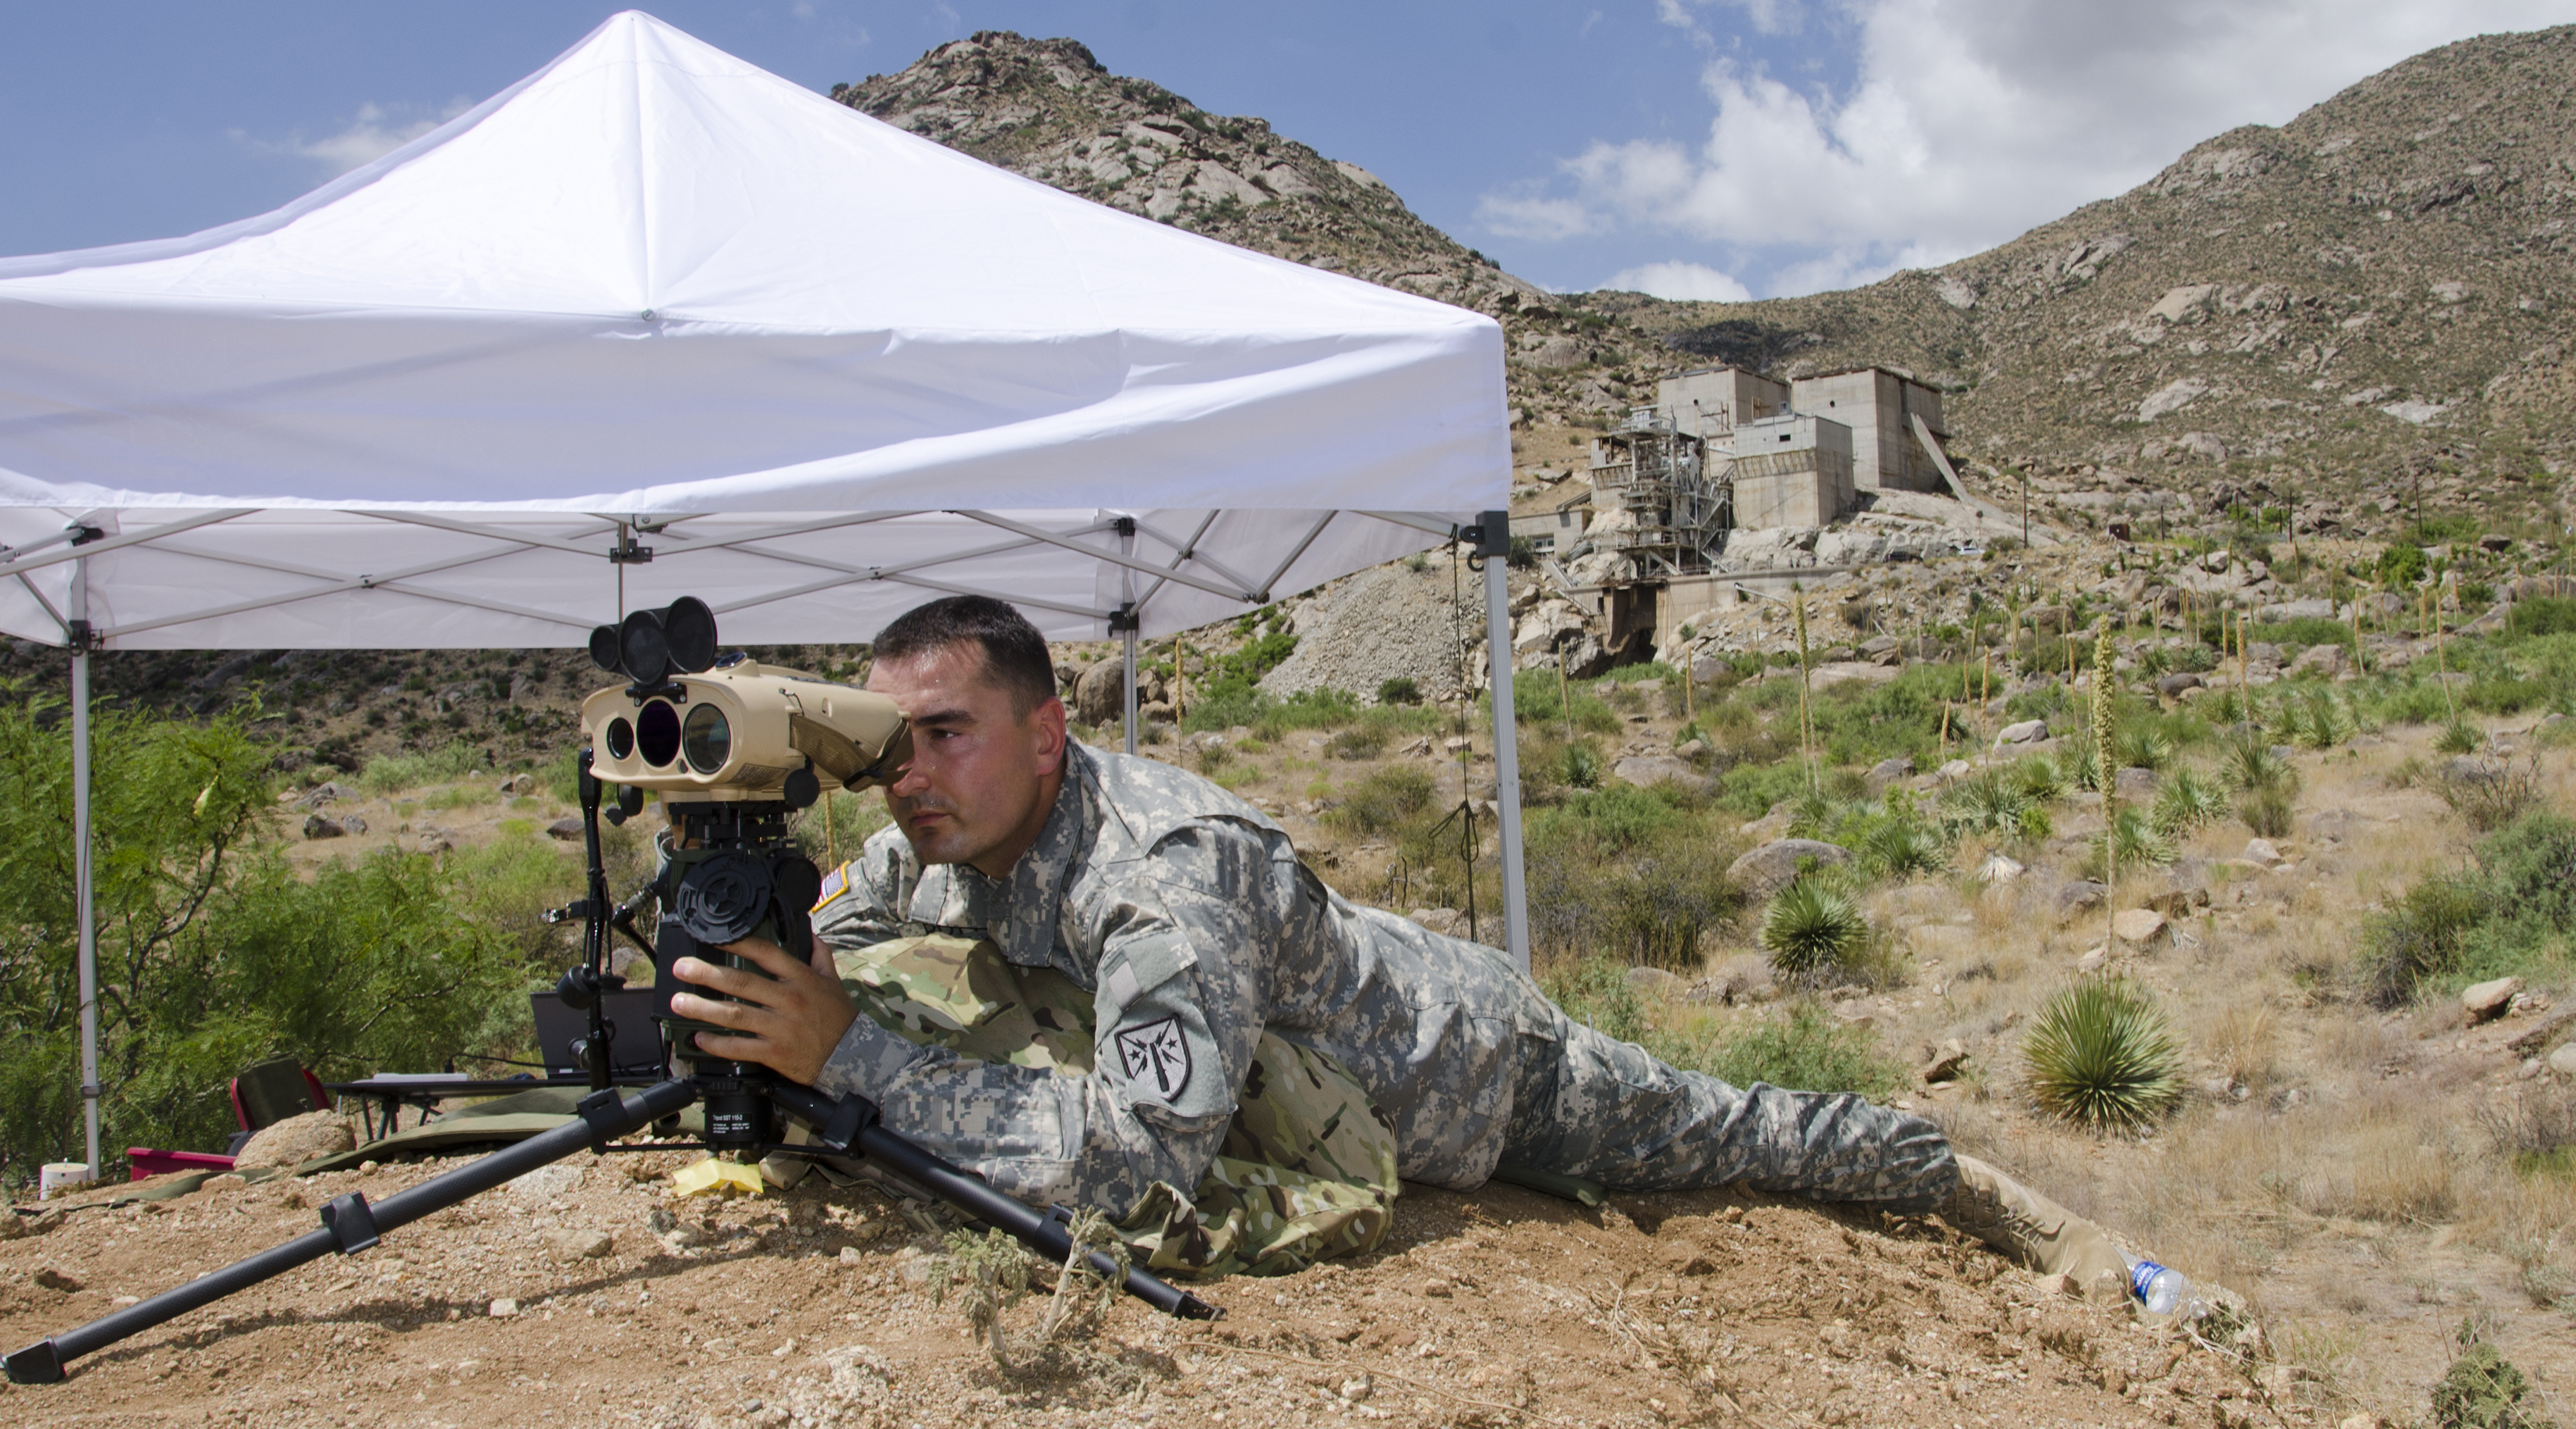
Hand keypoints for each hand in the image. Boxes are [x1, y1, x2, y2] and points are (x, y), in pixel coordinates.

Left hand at [668, 935, 856, 1085]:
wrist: (852, 1057)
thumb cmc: (840, 1019)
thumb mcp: (833, 981)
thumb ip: (820, 955)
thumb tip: (810, 933)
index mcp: (801, 979)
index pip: (766, 953)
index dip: (738, 943)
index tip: (715, 939)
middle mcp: (788, 1000)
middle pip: (741, 982)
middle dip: (707, 974)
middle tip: (682, 969)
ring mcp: (780, 1027)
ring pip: (735, 1014)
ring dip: (703, 1008)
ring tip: (679, 1002)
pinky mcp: (775, 1053)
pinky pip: (740, 1047)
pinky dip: (717, 1043)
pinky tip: (700, 1037)